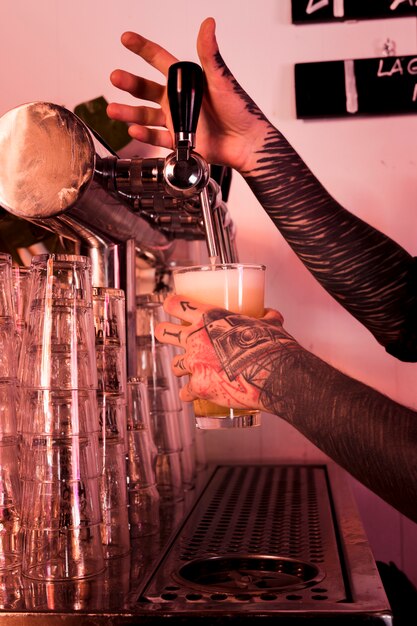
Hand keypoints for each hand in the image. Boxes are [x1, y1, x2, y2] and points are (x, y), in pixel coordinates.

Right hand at [107, 17, 270, 172]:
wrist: (247, 143)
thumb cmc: (239, 109)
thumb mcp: (221, 79)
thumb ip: (210, 54)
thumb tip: (208, 24)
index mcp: (187, 81)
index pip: (159, 60)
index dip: (142, 49)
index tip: (126, 39)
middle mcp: (179, 100)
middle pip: (147, 89)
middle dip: (130, 83)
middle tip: (116, 77)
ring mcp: (178, 121)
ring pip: (147, 115)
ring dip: (130, 112)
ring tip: (114, 110)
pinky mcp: (180, 141)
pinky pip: (157, 138)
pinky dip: (145, 135)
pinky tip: (134, 130)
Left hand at [154, 294, 297, 412]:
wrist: (276, 374)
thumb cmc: (273, 347)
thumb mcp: (270, 324)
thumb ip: (266, 318)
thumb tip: (270, 315)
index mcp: (210, 318)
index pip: (177, 305)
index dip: (171, 304)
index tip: (170, 305)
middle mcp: (197, 338)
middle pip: (165, 332)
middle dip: (164, 333)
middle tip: (164, 333)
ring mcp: (195, 363)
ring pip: (175, 364)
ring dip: (181, 367)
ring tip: (187, 370)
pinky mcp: (199, 387)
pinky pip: (186, 392)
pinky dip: (190, 394)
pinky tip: (194, 395)